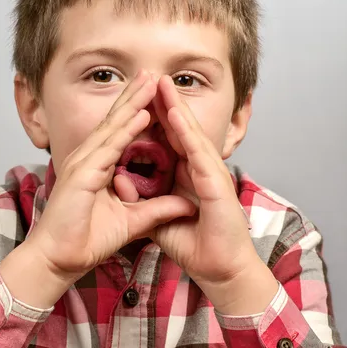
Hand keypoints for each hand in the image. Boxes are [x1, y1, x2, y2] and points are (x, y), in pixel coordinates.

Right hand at [0, 71, 194, 306]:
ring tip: (151, 80)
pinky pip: (109, 148)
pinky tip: (142, 114)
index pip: (121, 131)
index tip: (156, 92)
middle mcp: (88, 158)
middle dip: (136, 95)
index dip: (138, 110)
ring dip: (133, 102)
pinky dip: (126, 130)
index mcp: (97, 165)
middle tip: (153, 73)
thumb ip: (157, 209)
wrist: (59, 261)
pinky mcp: (82, 175)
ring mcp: (83, 163)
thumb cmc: (86, 240)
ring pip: (113, 127)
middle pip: (116, 120)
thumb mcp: (133, 221)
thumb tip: (185, 203)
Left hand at [151, 76, 276, 313]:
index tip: (140, 97)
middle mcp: (202, 169)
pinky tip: (175, 114)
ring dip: (176, 108)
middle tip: (152, 76)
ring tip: (162, 83)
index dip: (156, 118)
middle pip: (181, 130)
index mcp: (189, 176)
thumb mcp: (160, 221)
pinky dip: (187, 131)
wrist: (222, 271)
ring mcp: (212, 174)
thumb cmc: (197, 247)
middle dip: (166, 103)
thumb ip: (146, 203)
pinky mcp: (217, 185)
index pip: (170, 140)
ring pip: (191, 134)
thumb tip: (125, 188)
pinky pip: (199, 152)